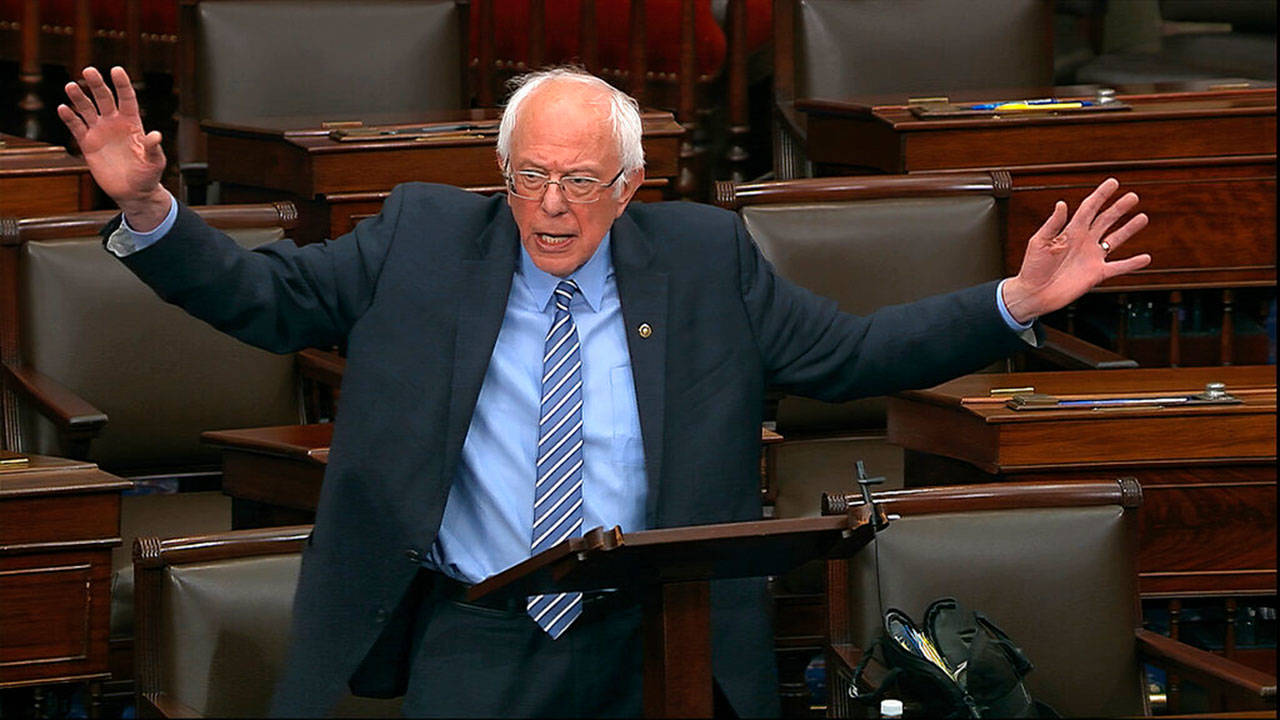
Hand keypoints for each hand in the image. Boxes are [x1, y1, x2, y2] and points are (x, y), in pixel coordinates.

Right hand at [58, 66, 169, 230]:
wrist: (133, 192)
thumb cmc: (148, 176)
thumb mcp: (155, 162)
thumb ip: (153, 148)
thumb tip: (155, 135)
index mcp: (133, 123)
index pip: (127, 99)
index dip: (122, 84)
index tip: (116, 70)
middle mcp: (115, 123)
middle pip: (104, 98)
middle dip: (97, 85)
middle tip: (89, 71)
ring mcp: (100, 132)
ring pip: (87, 109)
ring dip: (79, 98)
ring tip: (70, 86)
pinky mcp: (87, 144)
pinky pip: (76, 127)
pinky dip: (69, 118)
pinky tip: (63, 108)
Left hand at [1001, 178, 1150, 323]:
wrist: (1034, 294)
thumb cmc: (1032, 268)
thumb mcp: (1038, 242)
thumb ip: (1052, 224)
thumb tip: (1061, 204)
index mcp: (1070, 231)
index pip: (1089, 208)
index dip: (1101, 195)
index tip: (1113, 183)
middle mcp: (1084, 241)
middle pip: (1106, 220)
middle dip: (1119, 208)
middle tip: (1133, 197)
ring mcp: (1092, 257)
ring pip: (1115, 239)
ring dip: (1129, 229)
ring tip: (1142, 217)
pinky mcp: (1096, 274)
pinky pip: (1118, 267)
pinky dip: (1132, 263)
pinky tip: (1145, 258)